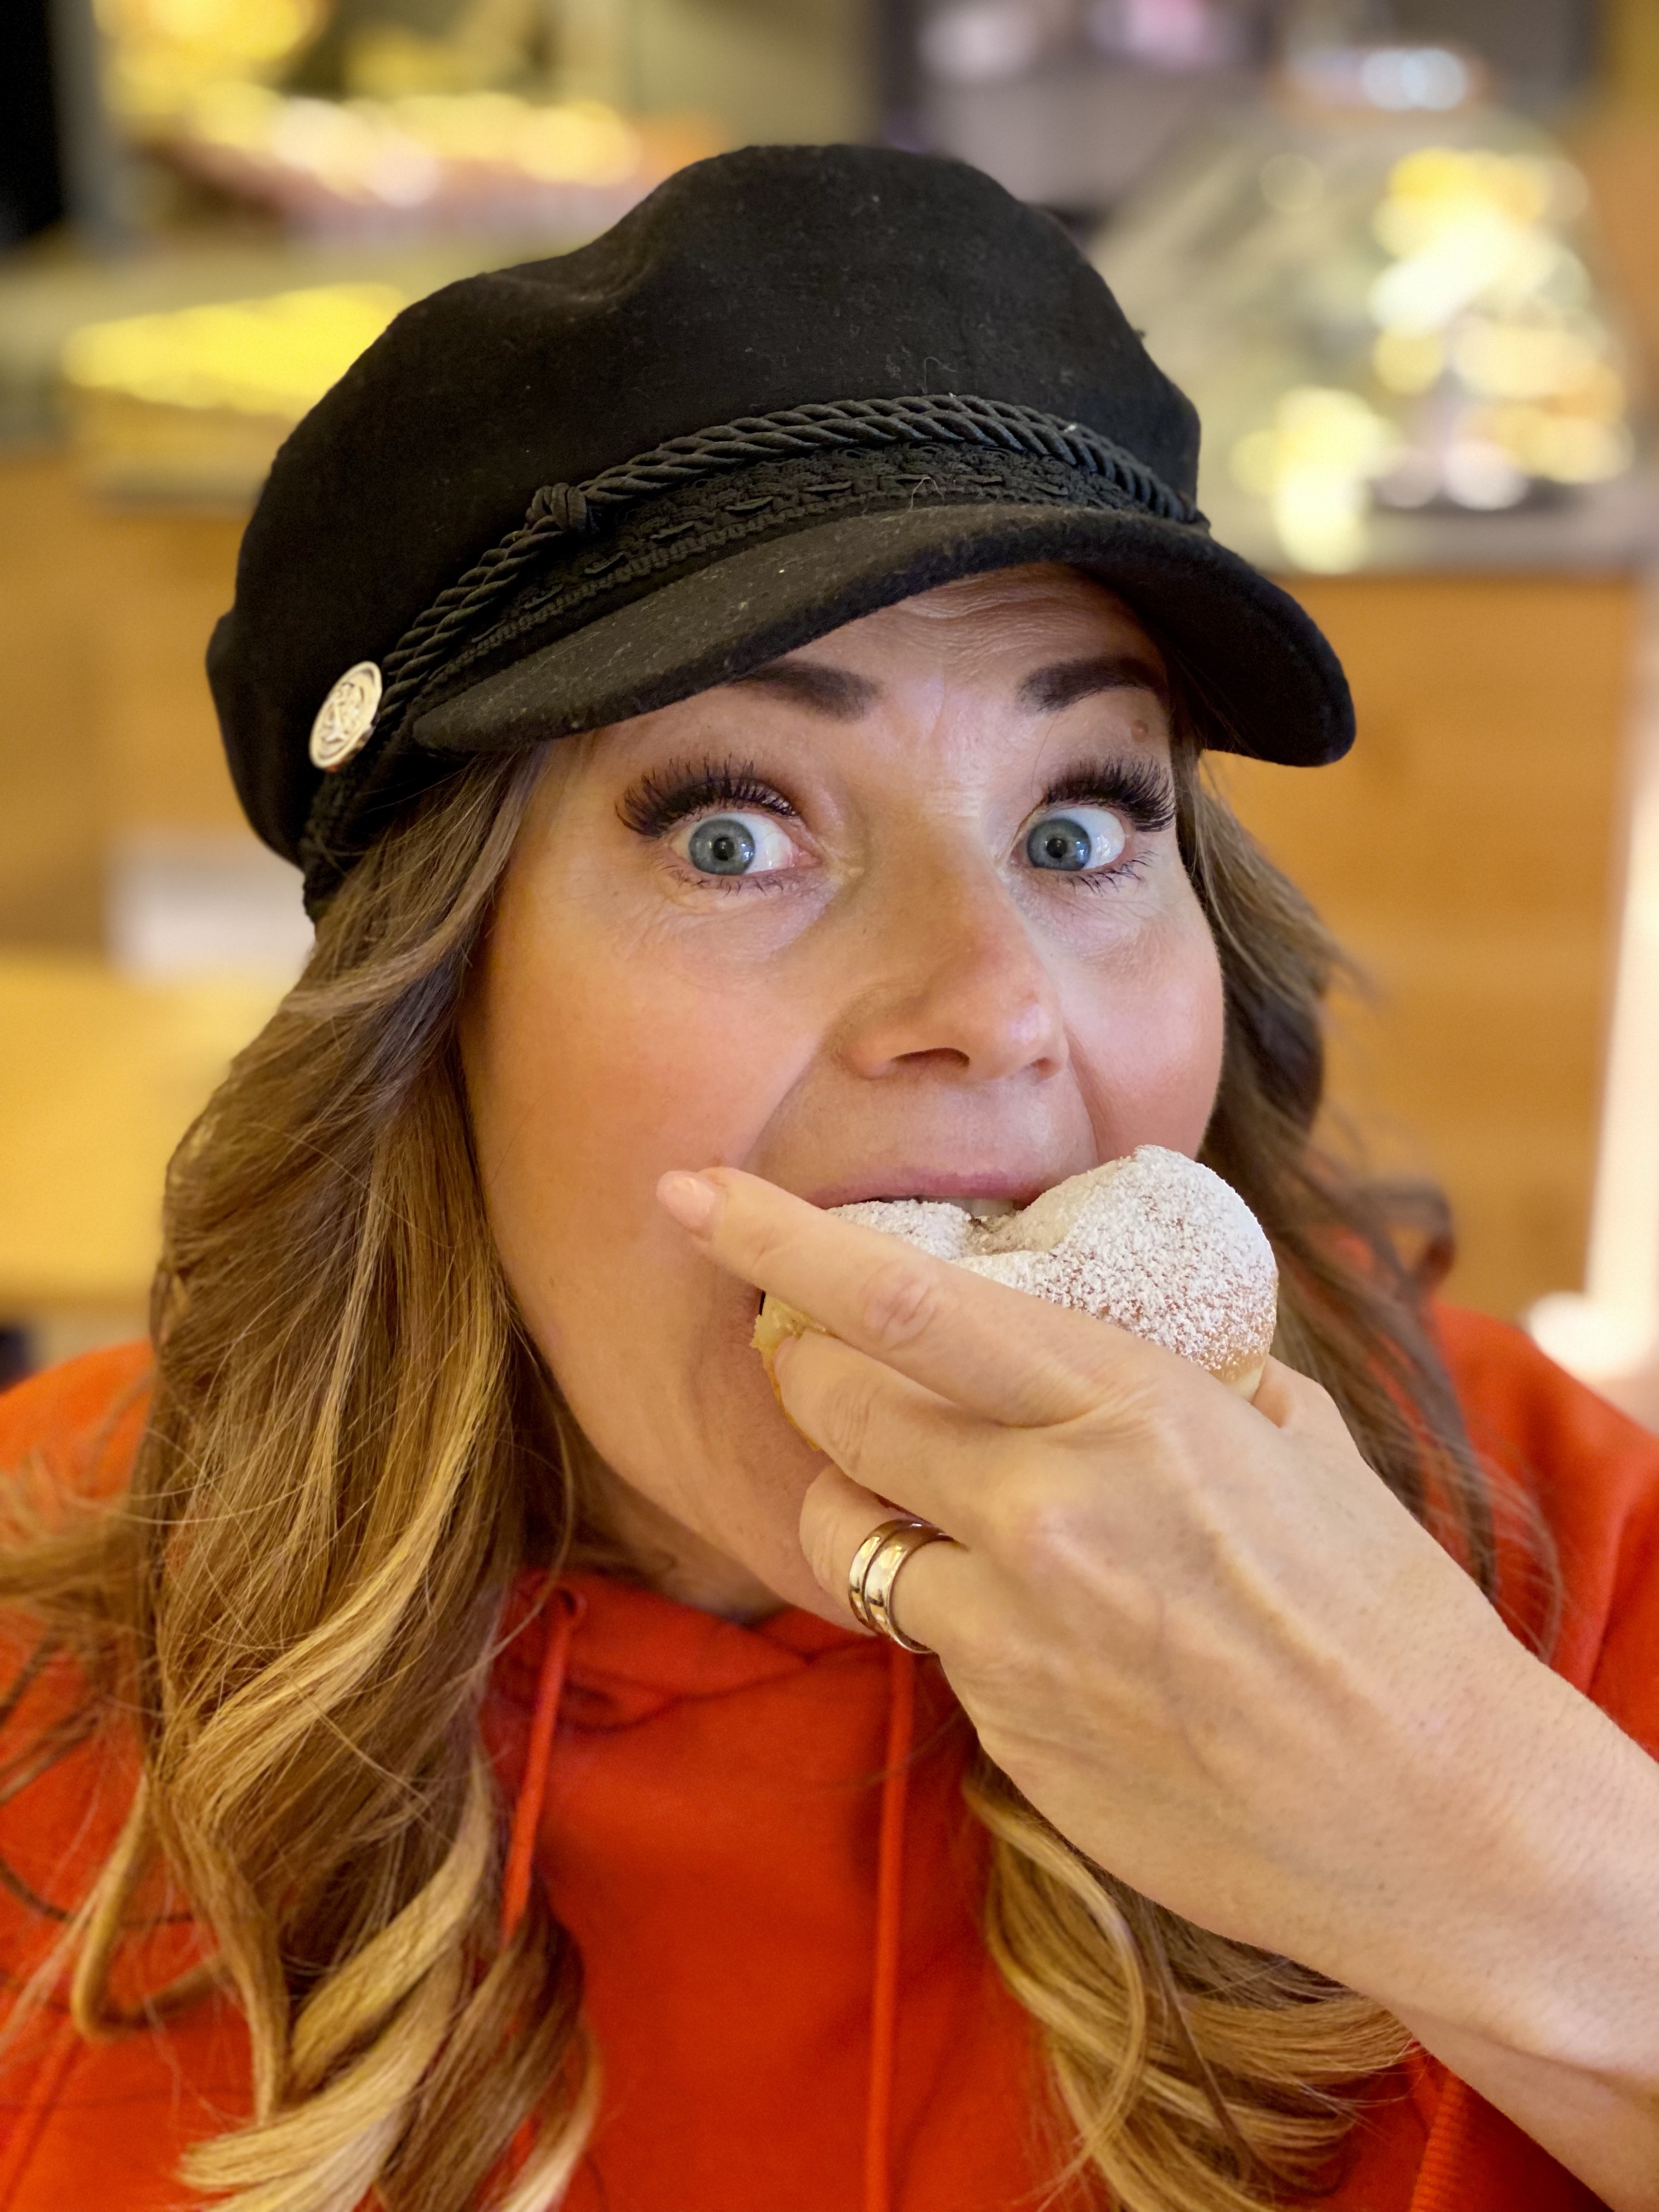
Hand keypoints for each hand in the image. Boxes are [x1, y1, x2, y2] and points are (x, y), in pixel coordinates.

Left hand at [657, 1167, 1658, 2211]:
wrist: (1433, 1818)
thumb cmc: (1382, 1612)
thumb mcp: (1293, 1440)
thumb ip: (1177, 1378)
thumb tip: (1111, 1339)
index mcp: (1123, 1408)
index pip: (900, 1303)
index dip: (775, 1240)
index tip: (690, 1194)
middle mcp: (1043, 1511)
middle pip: (834, 1409)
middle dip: (805, 1369)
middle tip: (819, 1357)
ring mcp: (1011, 1632)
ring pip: (845, 1536)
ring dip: (858, 1504)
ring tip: (937, 1507)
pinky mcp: (1000, 1729)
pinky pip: (926, 1640)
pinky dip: (953, 1611)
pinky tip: (1052, 1633)